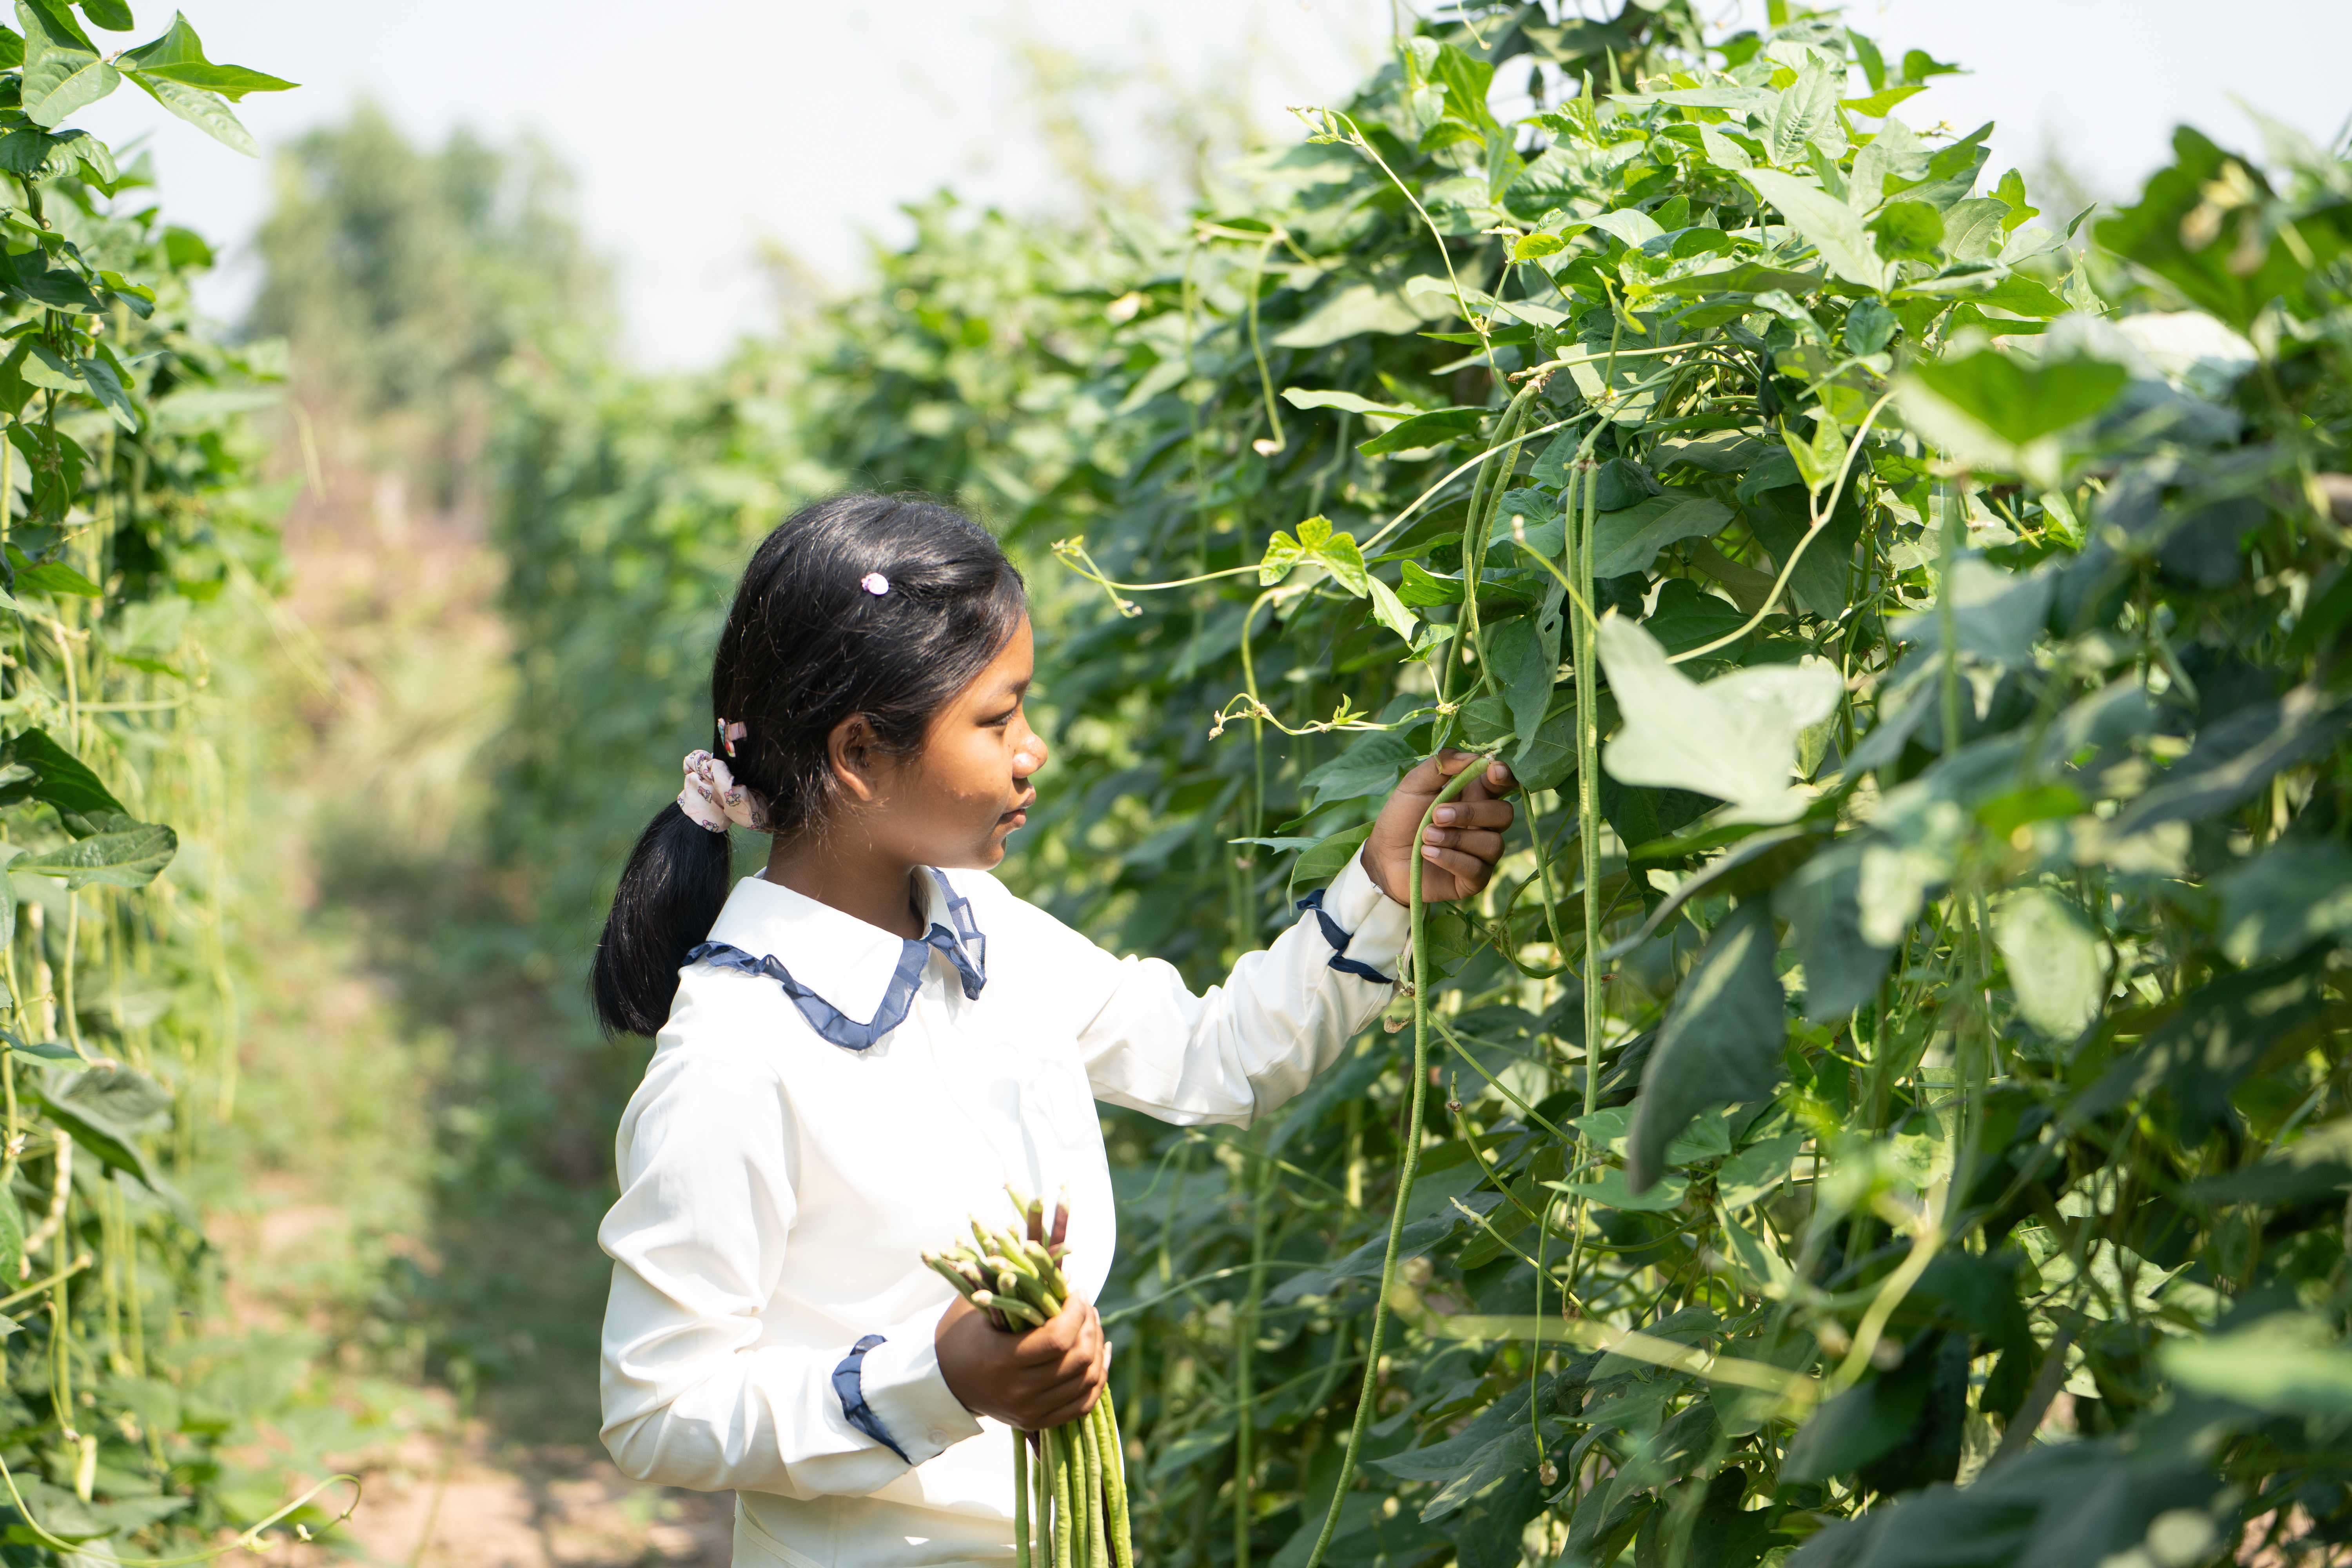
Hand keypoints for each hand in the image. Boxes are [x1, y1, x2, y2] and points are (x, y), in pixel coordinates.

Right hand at [934, 1291, 1106, 1430]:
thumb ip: (1014, 1283)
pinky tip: (1100, 1351)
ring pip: (1086, 1381)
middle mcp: (1018, 1392)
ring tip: (1091, 1323)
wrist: (943, 1379)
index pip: (1057, 1340)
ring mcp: (1030, 1411)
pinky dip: (1098, 1377)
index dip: (1076, 1313)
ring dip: (1097, 1347)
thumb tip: (1061, 1268)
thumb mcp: (979, 1303)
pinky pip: (1083, 1403)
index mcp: (1002, 1360)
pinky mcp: (1038, 1421)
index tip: (1078, 1292)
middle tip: (1086, 1305)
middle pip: (1077, 1361)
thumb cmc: (962, 1331)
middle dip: (1090, 1326)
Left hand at [1361, 750, 1517, 904]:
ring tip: (1426, 836)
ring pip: (1492, 843)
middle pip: (1504, 814)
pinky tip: (1428, 853)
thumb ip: (1440, 765)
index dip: (1505, 776)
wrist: (1382, 857)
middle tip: (1436, 815)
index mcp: (1474, 796)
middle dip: (1471, 813)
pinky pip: (1477, 869)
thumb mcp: (1413, 785)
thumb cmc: (1401, 819)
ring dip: (1456, 838)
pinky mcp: (1473, 879)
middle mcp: (1484, 824)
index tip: (1493, 771)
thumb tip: (1473, 756)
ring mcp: (1481, 853)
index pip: (1503, 784)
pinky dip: (1451, 859)